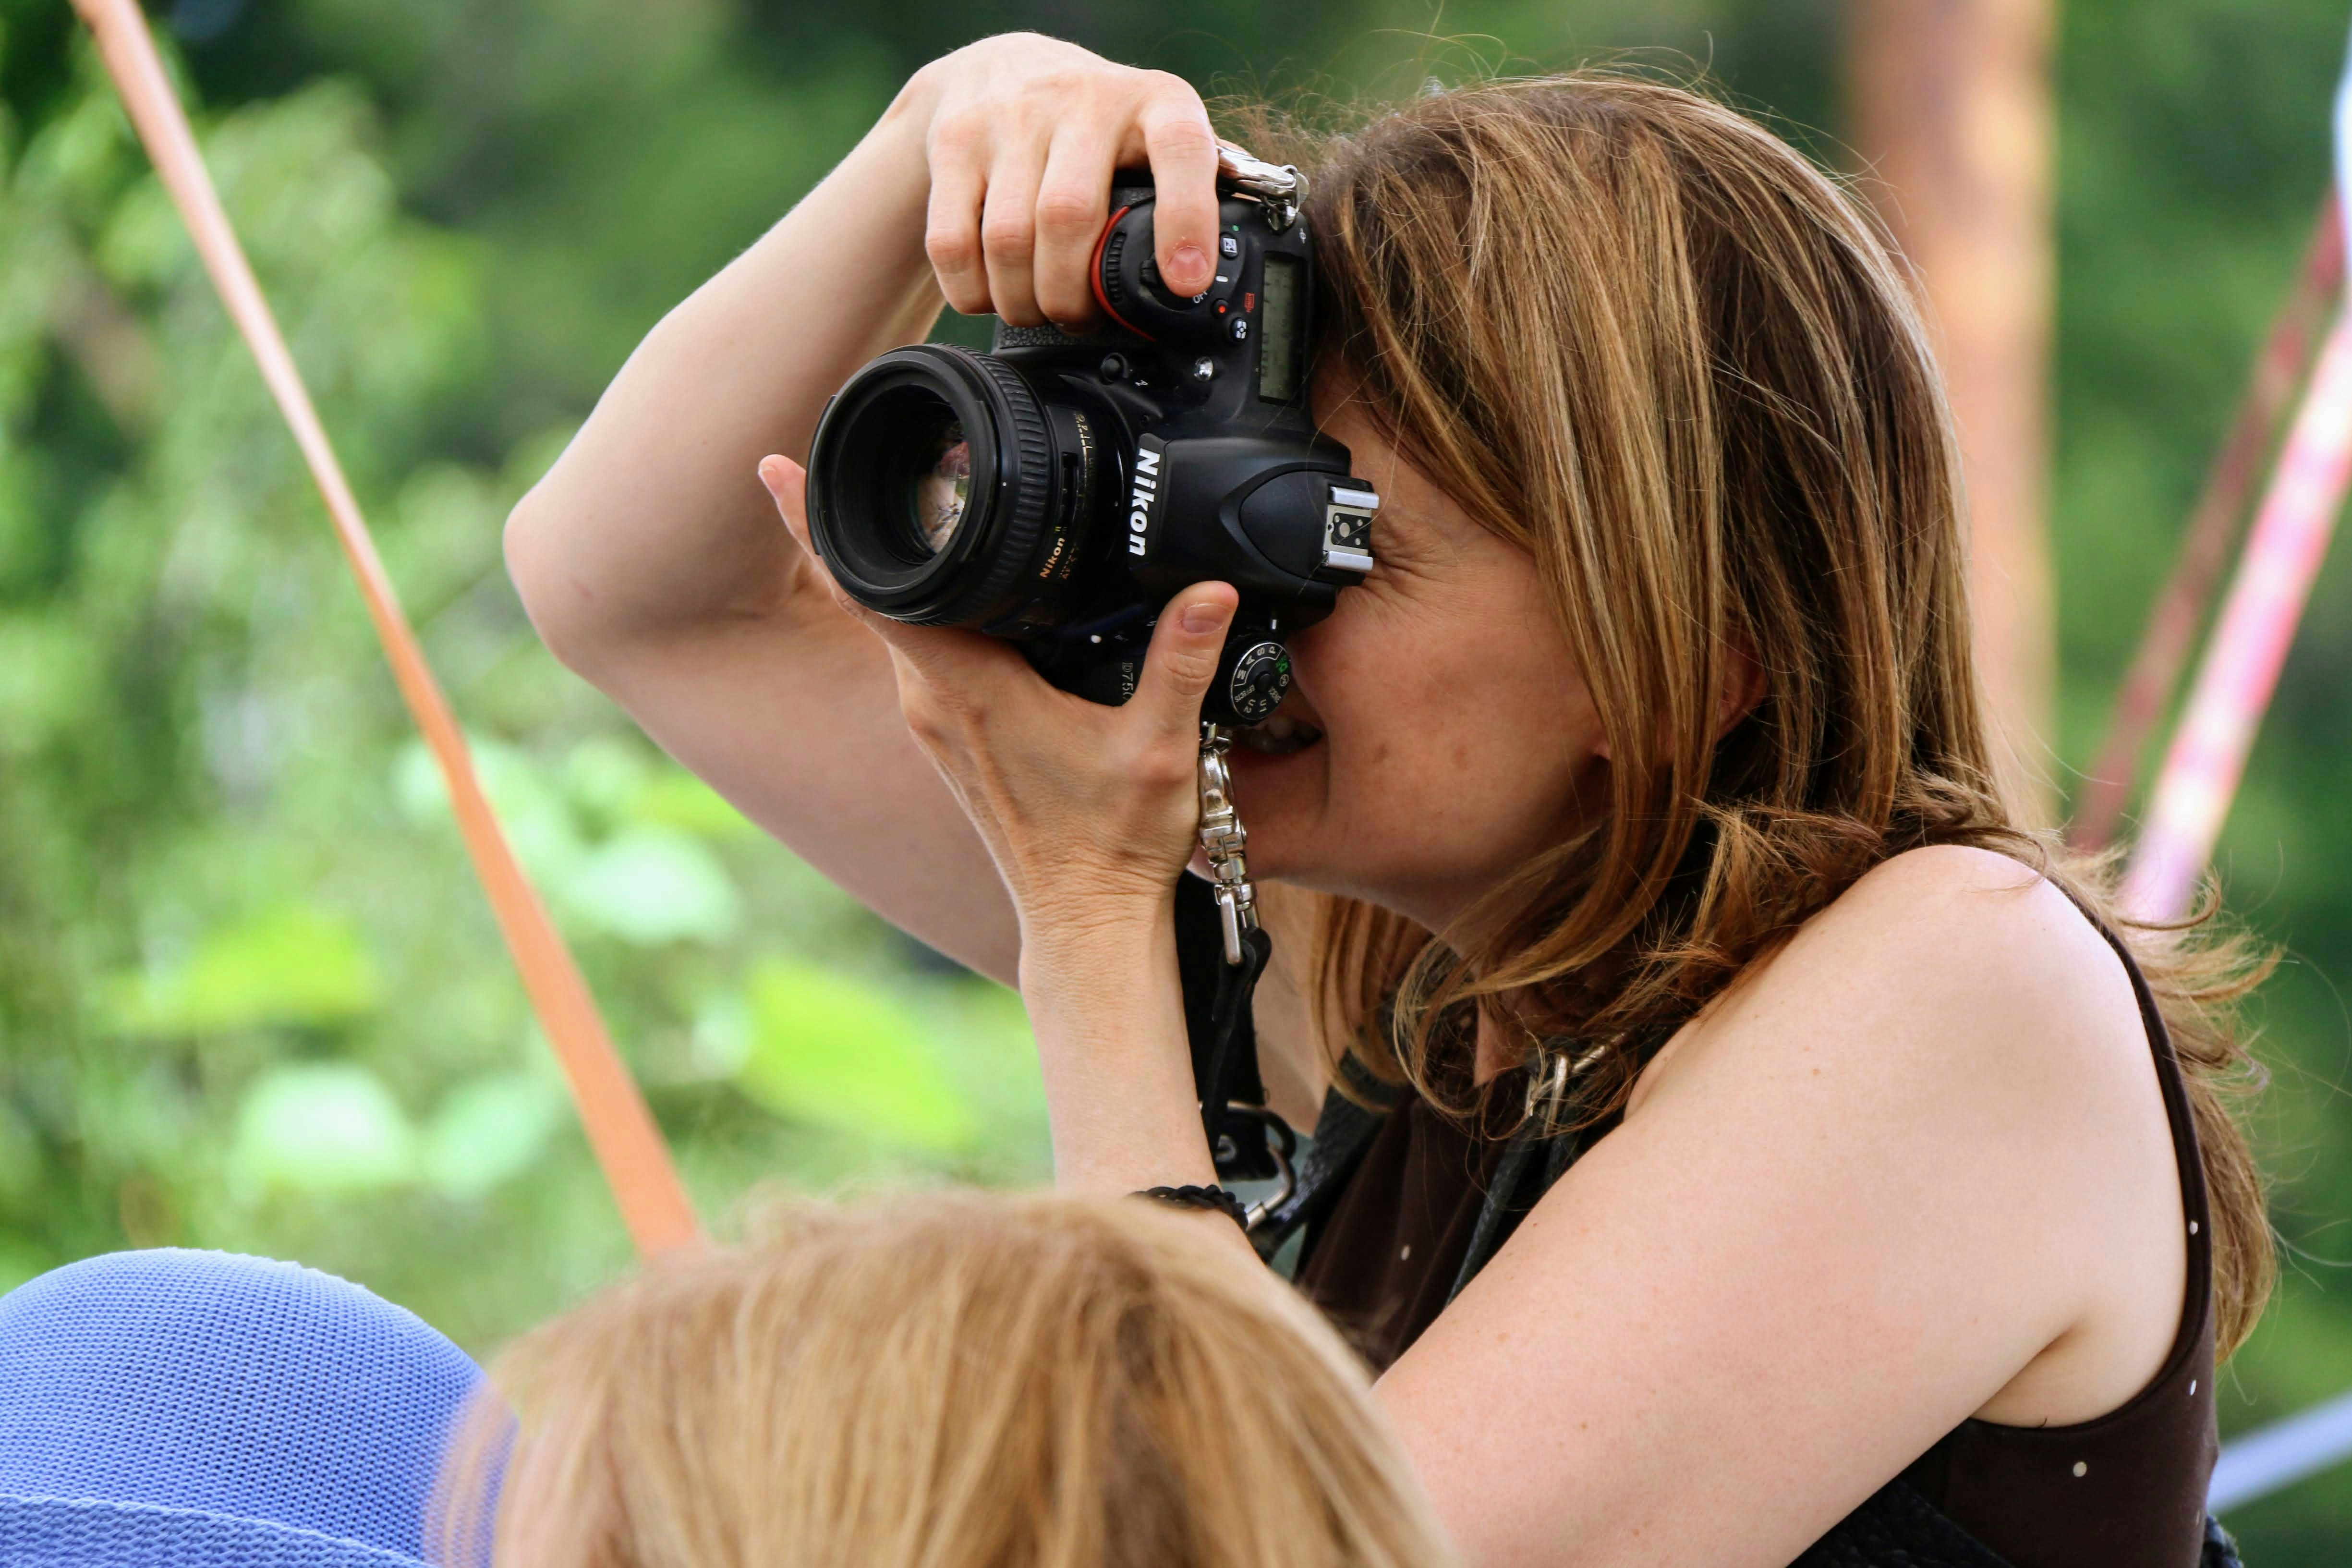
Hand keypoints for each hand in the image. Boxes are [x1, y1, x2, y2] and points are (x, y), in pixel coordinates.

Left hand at [758, 454, 1235, 940]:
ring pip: (897, 620)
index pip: (874, 590)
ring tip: (898, 495)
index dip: (820, 525)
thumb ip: (1182, 661)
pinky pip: (919, 649)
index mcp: (967, 690)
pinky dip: (921, 605)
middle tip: (839, 446)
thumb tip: (1211, 588)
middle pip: (874, 590)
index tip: (778, 464)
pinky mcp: (951, 735)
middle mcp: (933, 702)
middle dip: (851, 520)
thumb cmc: (1113, 846)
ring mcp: (935, 721)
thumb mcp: (1160, 747)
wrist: (1086, 922)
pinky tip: (953, 578)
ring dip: (892, 562)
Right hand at [902, 33, 1221, 330]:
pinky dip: (971, 289)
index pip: (1180, 150)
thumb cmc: (1095, 124)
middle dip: (1073, 295)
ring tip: (1038, 311)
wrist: (1000, 68)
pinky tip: (990, 295)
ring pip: (1009, 238)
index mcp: (1155, 102)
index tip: (1185, 283)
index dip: (1185, 219)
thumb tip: (1217, 280)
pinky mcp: (955, 141)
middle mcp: (1083, 100)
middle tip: (1080, 319)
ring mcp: (1011, 117)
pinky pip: (953, 241)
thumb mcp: (1152, 138)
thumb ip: (1189, 193)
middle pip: (1069, 218)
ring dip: (1023, 300)